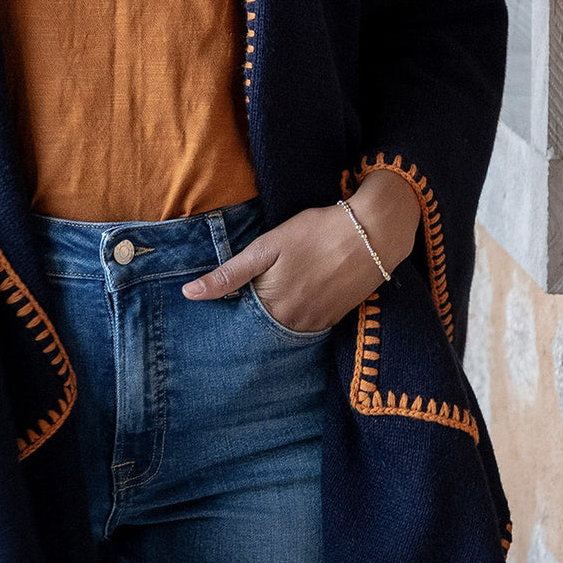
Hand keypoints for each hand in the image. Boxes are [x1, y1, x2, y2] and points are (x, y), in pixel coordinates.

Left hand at [180, 169, 422, 332]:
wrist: (373, 233)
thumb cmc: (316, 232)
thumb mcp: (266, 247)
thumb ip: (229, 274)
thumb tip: (188, 294)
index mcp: (271, 305)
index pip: (238, 321)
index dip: (229, 311)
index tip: (222, 306)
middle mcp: (292, 323)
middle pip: (261, 329)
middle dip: (250, 319)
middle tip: (252, 298)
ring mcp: (316, 324)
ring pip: (284, 329)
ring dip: (274, 319)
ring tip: (277, 294)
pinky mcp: (335, 319)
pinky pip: (307, 327)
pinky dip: (296, 317)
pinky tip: (298, 297)